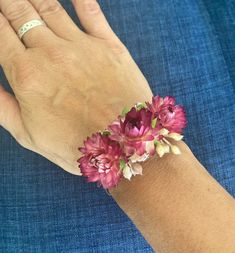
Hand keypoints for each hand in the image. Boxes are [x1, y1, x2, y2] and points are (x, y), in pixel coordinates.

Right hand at [0, 0, 152, 174]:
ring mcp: (81, 46)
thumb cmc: (76, 145)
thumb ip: (2, 107)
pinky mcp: (109, 46)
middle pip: (20, 12)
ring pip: (49, 6)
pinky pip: (91, 11)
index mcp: (26, 75)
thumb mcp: (29, 135)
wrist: (123, 145)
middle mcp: (50, 53)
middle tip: (8, 2)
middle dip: (9, 3)